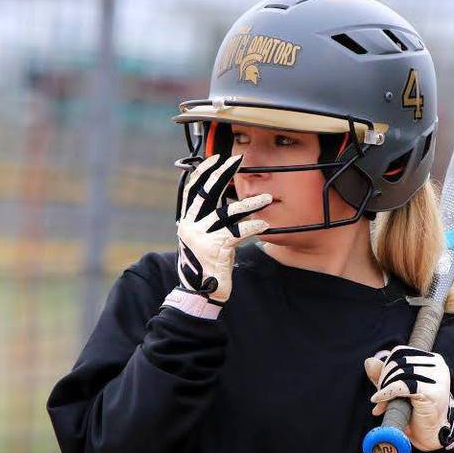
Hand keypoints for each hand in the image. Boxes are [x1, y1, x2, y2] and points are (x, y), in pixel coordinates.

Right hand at [176, 154, 269, 304]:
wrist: (201, 294)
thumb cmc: (206, 265)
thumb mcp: (202, 239)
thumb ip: (207, 220)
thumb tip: (220, 197)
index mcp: (186, 222)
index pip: (192, 190)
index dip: (204, 172)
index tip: (217, 158)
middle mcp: (190, 227)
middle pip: (206, 193)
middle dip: (223, 174)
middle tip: (238, 160)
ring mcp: (202, 238)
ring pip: (228, 213)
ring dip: (250, 203)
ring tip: (267, 197)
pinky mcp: (216, 249)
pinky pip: (238, 233)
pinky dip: (253, 227)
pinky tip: (264, 224)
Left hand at [365, 346, 453, 452]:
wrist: (430, 435)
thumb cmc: (416, 412)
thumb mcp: (398, 389)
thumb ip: (385, 375)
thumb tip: (368, 361)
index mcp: (433, 360)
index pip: (400, 353)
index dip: (386, 368)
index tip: (383, 387)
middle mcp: (437, 366)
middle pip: (398, 362)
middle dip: (384, 379)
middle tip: (380, 399)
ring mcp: (437, 379)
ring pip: (398, 373)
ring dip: (384, 389)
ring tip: (382, 405)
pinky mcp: (431, 393)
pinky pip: (402, 386)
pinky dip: (386, 393)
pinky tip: (378, 401)